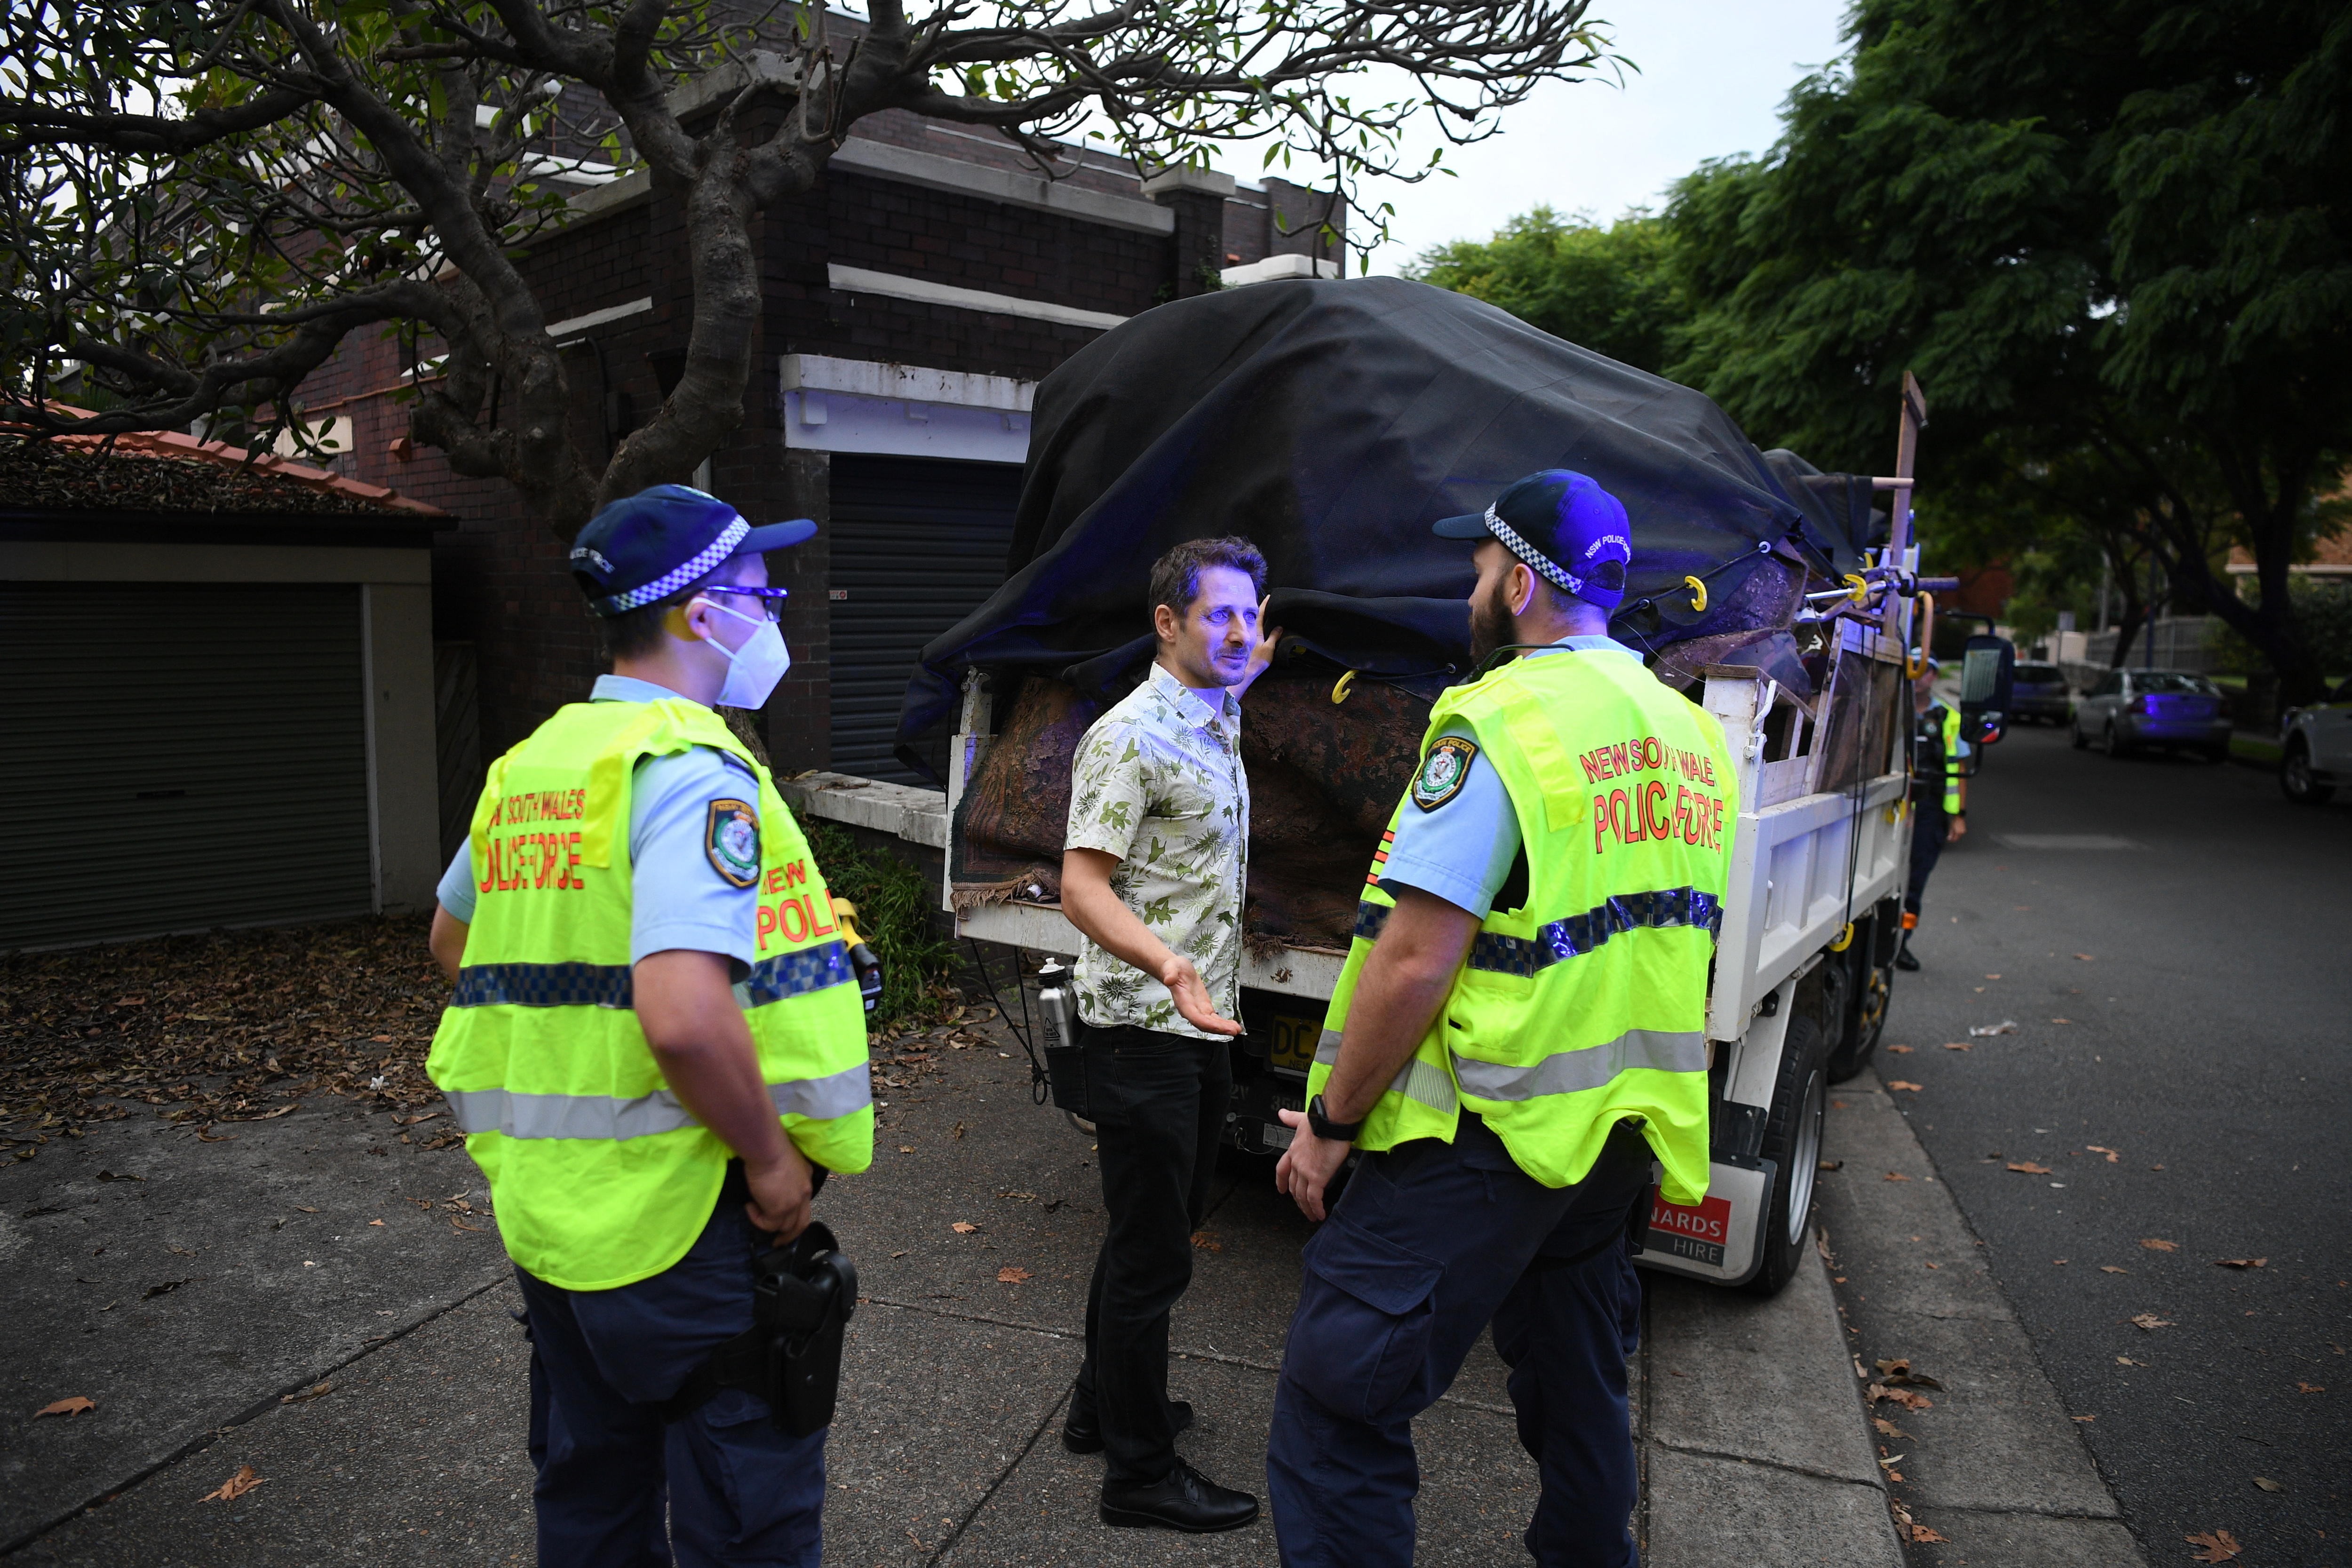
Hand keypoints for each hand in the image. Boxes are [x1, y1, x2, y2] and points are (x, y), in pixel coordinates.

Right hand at [743, 1143, 813, 1245]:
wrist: (767, 1148)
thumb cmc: (770, 1148)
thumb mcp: (783, 1162)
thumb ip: (783, 1176)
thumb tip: (771, 1184)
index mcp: (806, 1180)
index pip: (804, 1204)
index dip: (794, 1214)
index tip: (784, 1220)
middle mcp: (804, 1193)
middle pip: (801, 1222)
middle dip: (790, 1235)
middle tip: (778, 1241)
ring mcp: (794, 1203)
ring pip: (785, 1227)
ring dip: (768, 1225)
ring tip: (755, 1216)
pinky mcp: (779, 1210)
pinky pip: (768, 1225)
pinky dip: (757, 1220)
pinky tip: (749, 1207)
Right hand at [1159, 952, 1242, 1036]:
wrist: (1175, 970)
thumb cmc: (1172, 968)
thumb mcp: (1171, 967)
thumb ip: (1170, 974)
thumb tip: (1169, 979)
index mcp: (1183, 1002)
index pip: (1195, 1017)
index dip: (1207, 1024)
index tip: (1219, 1026)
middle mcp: (1190, 1010)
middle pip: (1205, 1024)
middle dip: (1219, 1028)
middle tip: (1234, 1030)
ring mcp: (1198, 1010)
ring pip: (1210, 1023)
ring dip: (1223, 1027)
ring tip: (1236, 1029)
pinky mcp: (1204, 1008)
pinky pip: (1213, 1019)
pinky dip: (1223, 1023)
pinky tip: (1232, 1025)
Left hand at [1240, 596, 1284, 692]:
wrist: (1247, 672)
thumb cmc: (1257, 660)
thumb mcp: (1268, 648)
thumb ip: (1273, 636)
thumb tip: (1279, 626)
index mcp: (1257, 630)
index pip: (1260, 613)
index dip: (1265, 604)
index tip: (1269, 596)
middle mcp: (1253, 632)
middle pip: (1258, 616)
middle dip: (1264, 608)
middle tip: (1271, 600)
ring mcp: (1252, 637)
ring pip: (1257, 623)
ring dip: (1263, 616)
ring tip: (1271, 610)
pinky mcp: (1253, 643)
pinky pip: (1258, 630)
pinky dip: (1262, 624)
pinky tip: (1267, 625)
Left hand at [1273, 1107, 1350, 1221]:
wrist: (1332, 1122)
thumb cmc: (1322, 1120)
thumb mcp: (1302, 1118)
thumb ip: (1291, 1118)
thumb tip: (1282, 1114)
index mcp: (1293, 1150)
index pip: (1281, 1170)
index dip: (1280, 1181)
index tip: (1281, 1189)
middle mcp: (1297, 1163)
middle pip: (1293, 1186)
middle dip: (1297, 1198)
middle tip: (1302, 1206)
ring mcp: (1305, 1172)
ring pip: (1301, 1195)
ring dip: (1306, 1208)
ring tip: (1311, 1215)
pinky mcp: (1317, 1178)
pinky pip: (1314, 1198)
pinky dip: (1316, 1208)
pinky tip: (1320, 1214)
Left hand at [1948, 815, 1967, 842]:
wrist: (1959, 817)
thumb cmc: (1954, 822)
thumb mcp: (1951, 828)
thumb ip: (1950, 834)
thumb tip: (1949, 838)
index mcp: (1959, 832)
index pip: (1955, 839)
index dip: (1952, 840)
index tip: (1948, 840)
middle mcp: (1962, 832)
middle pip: (1957, 838)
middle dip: (1953, 838)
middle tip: (1949, 838)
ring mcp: (1964, 831)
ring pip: (1959, 836)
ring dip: (1956, 836)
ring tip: (1951, 835)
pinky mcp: (1964, 830)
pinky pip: (1960, 834)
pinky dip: (1957, 834)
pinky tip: (1954, 832)